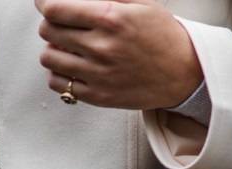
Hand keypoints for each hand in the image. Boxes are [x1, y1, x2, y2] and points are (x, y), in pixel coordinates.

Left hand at [35, 0, 202, 108]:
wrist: (186, 74)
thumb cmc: (164, 37)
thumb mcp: (140, 3)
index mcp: (111, 18)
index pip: (54, 9)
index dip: (45, 4)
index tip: (47, 5)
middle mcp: (102, 47)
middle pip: (48, 31)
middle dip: (52, 24)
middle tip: (63, 25)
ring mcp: (100, 74)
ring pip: (49, 57)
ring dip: (54, 49)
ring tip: (68, 47)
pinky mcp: (100, 96)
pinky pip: (59, 84)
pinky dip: (59, 73)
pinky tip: (72, 66)